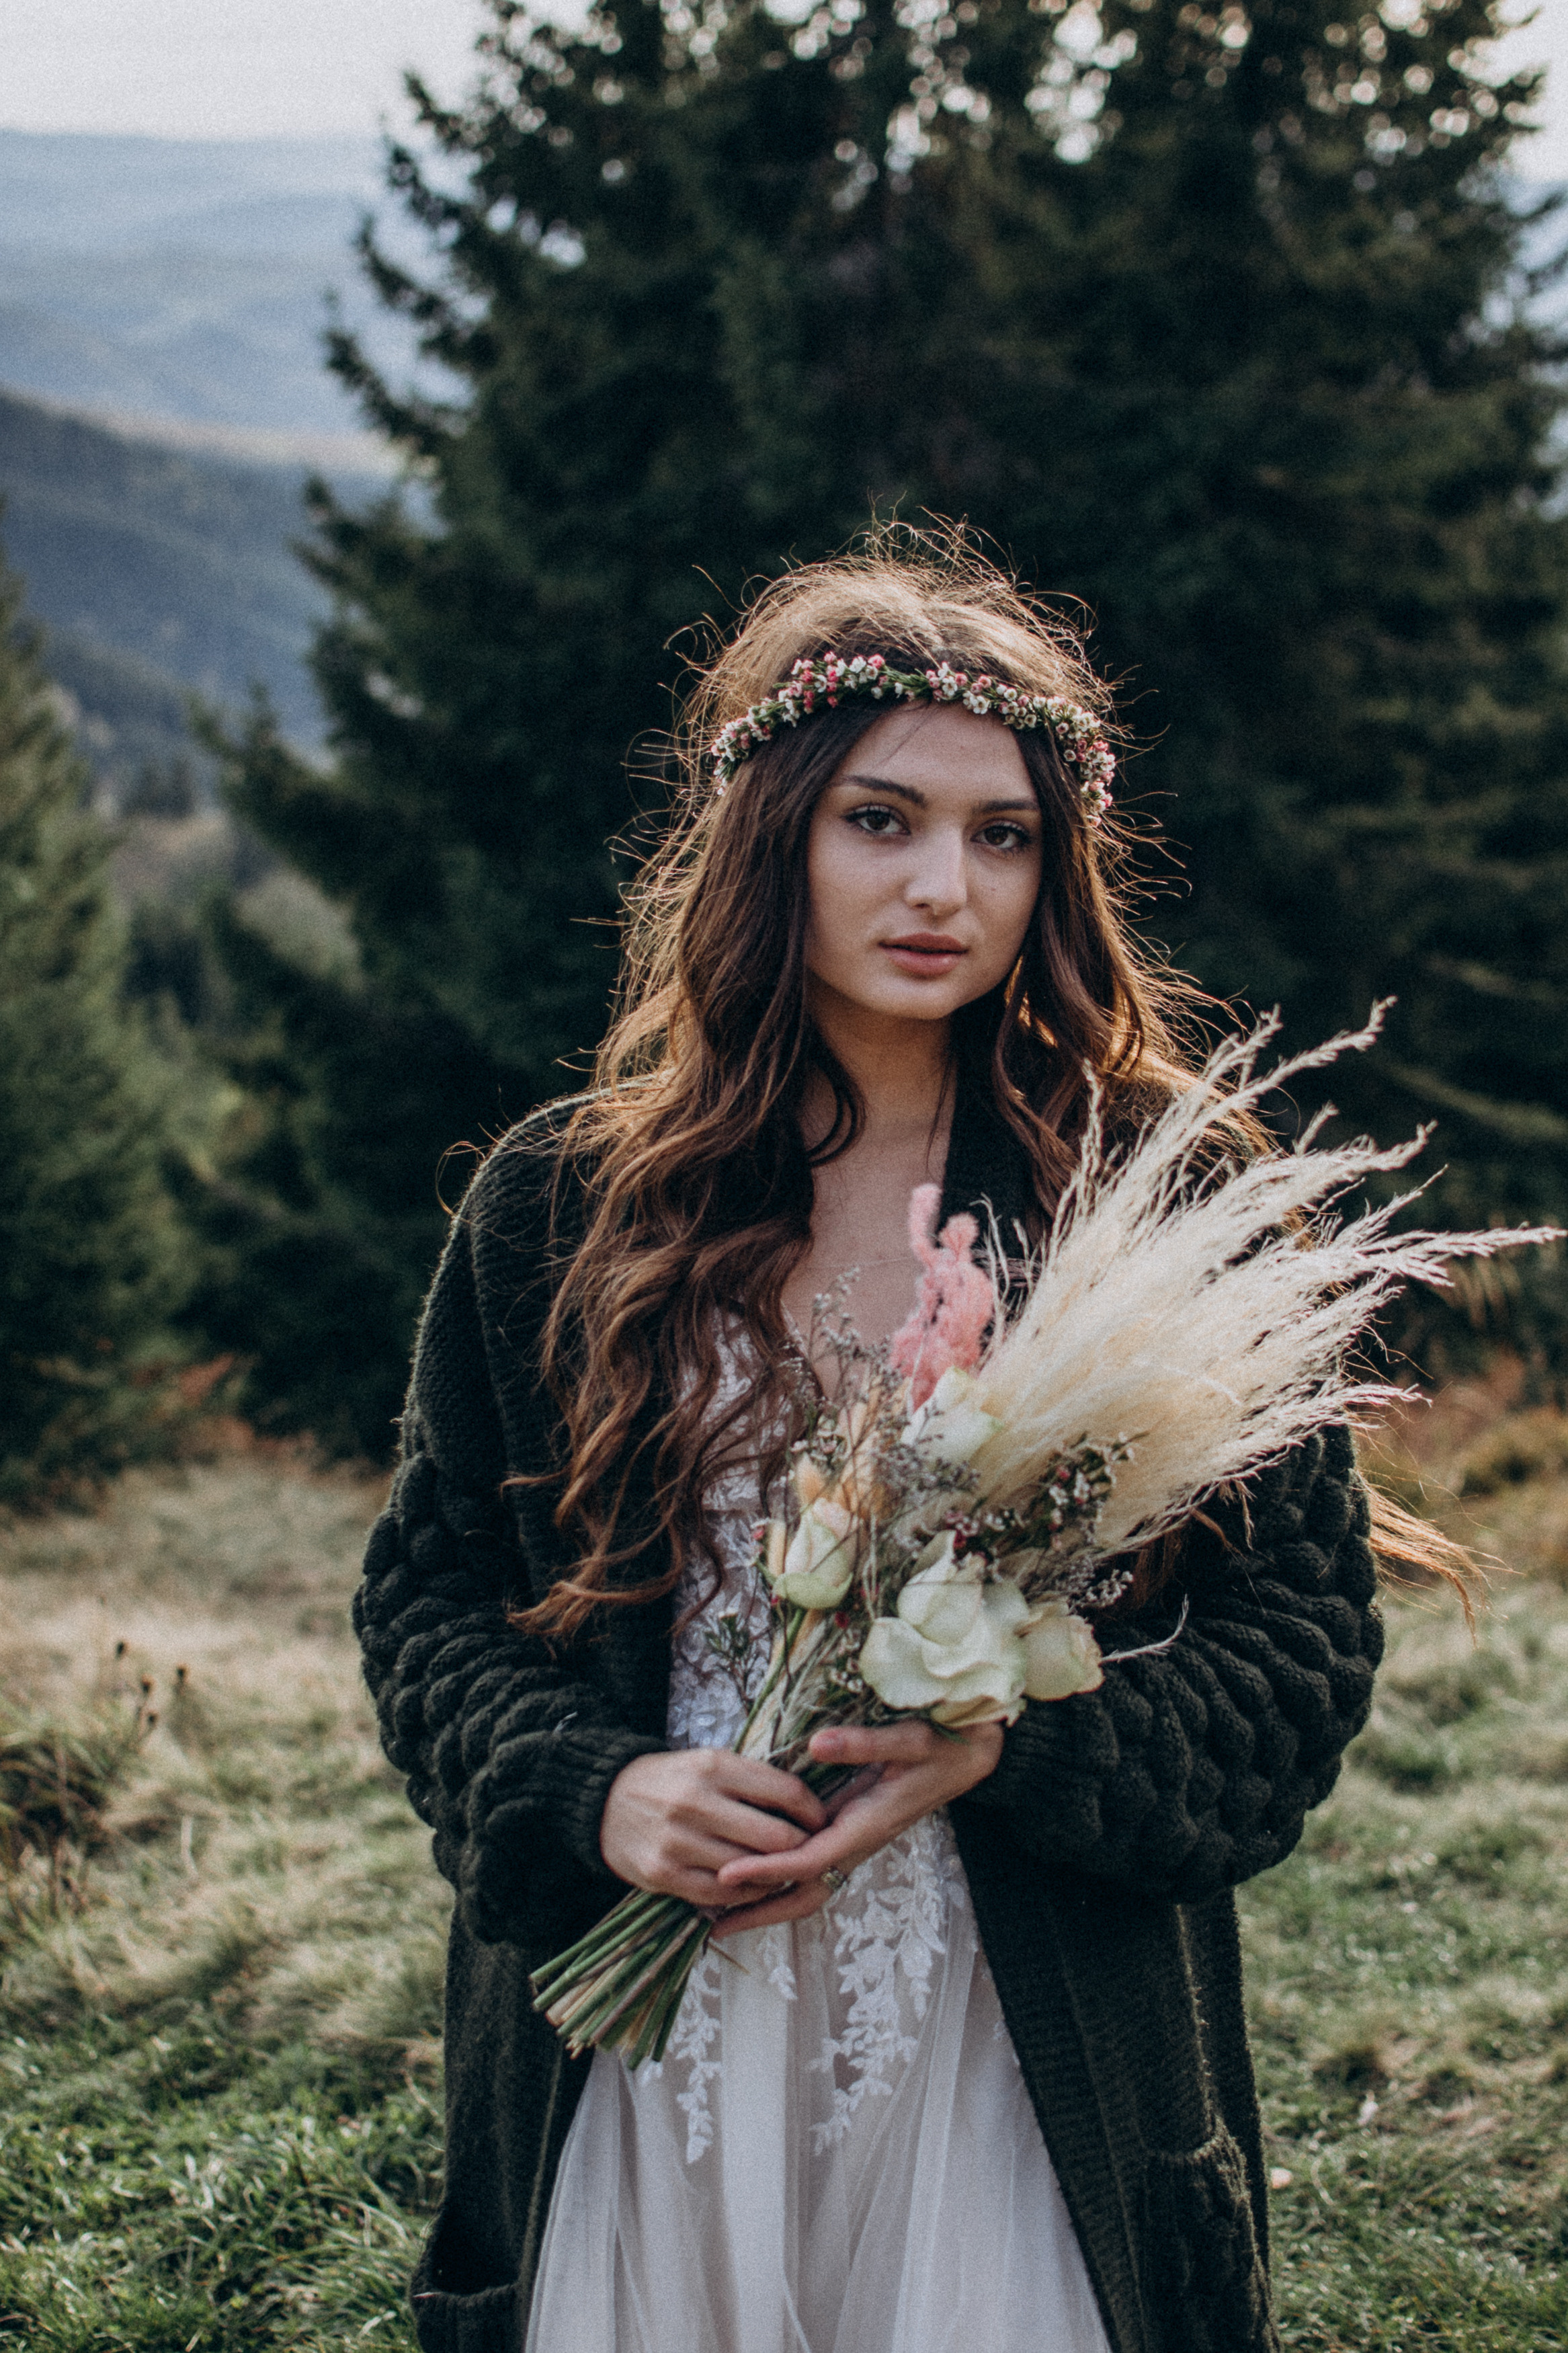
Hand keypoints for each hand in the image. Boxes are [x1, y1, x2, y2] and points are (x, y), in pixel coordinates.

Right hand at [599, 1748, 827, 1910]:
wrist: (604, 1801)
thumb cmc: (671, 1780)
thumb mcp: (709, 1762)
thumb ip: (752, 1780)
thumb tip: (807, 1805)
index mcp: (713, 1766)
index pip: (784, 1791)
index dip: (813, 1810)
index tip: (822, 1820)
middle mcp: (696, 1802)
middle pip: (774, 1837)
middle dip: (801, 1848)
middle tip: (811, 1851)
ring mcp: (678, 1841)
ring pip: (749, 1870)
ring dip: (773, 1875)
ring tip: (783, 1870)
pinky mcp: (663, 1874)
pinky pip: (720, 1895)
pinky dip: (743, 1894)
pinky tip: (751, 1886)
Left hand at [709, 1718, 1002, 1939]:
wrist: (968, 1757)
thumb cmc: (940, 1747)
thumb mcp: (910, 1740)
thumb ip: (865, 1744)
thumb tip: (817, 1745)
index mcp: (867, 1826)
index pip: (807, 1860)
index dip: (766, 1870)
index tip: (725, 1875)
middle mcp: (857, 1842)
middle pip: (804, 1893)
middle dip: (761, 1911)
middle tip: (714, 1926)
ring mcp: (853, 1840)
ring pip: (806, 1885)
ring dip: (768, 1900)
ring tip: (721, 1909)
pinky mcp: (850, 1830)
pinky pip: (810, 1865)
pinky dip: (780, 1876)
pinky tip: (752, 1870)